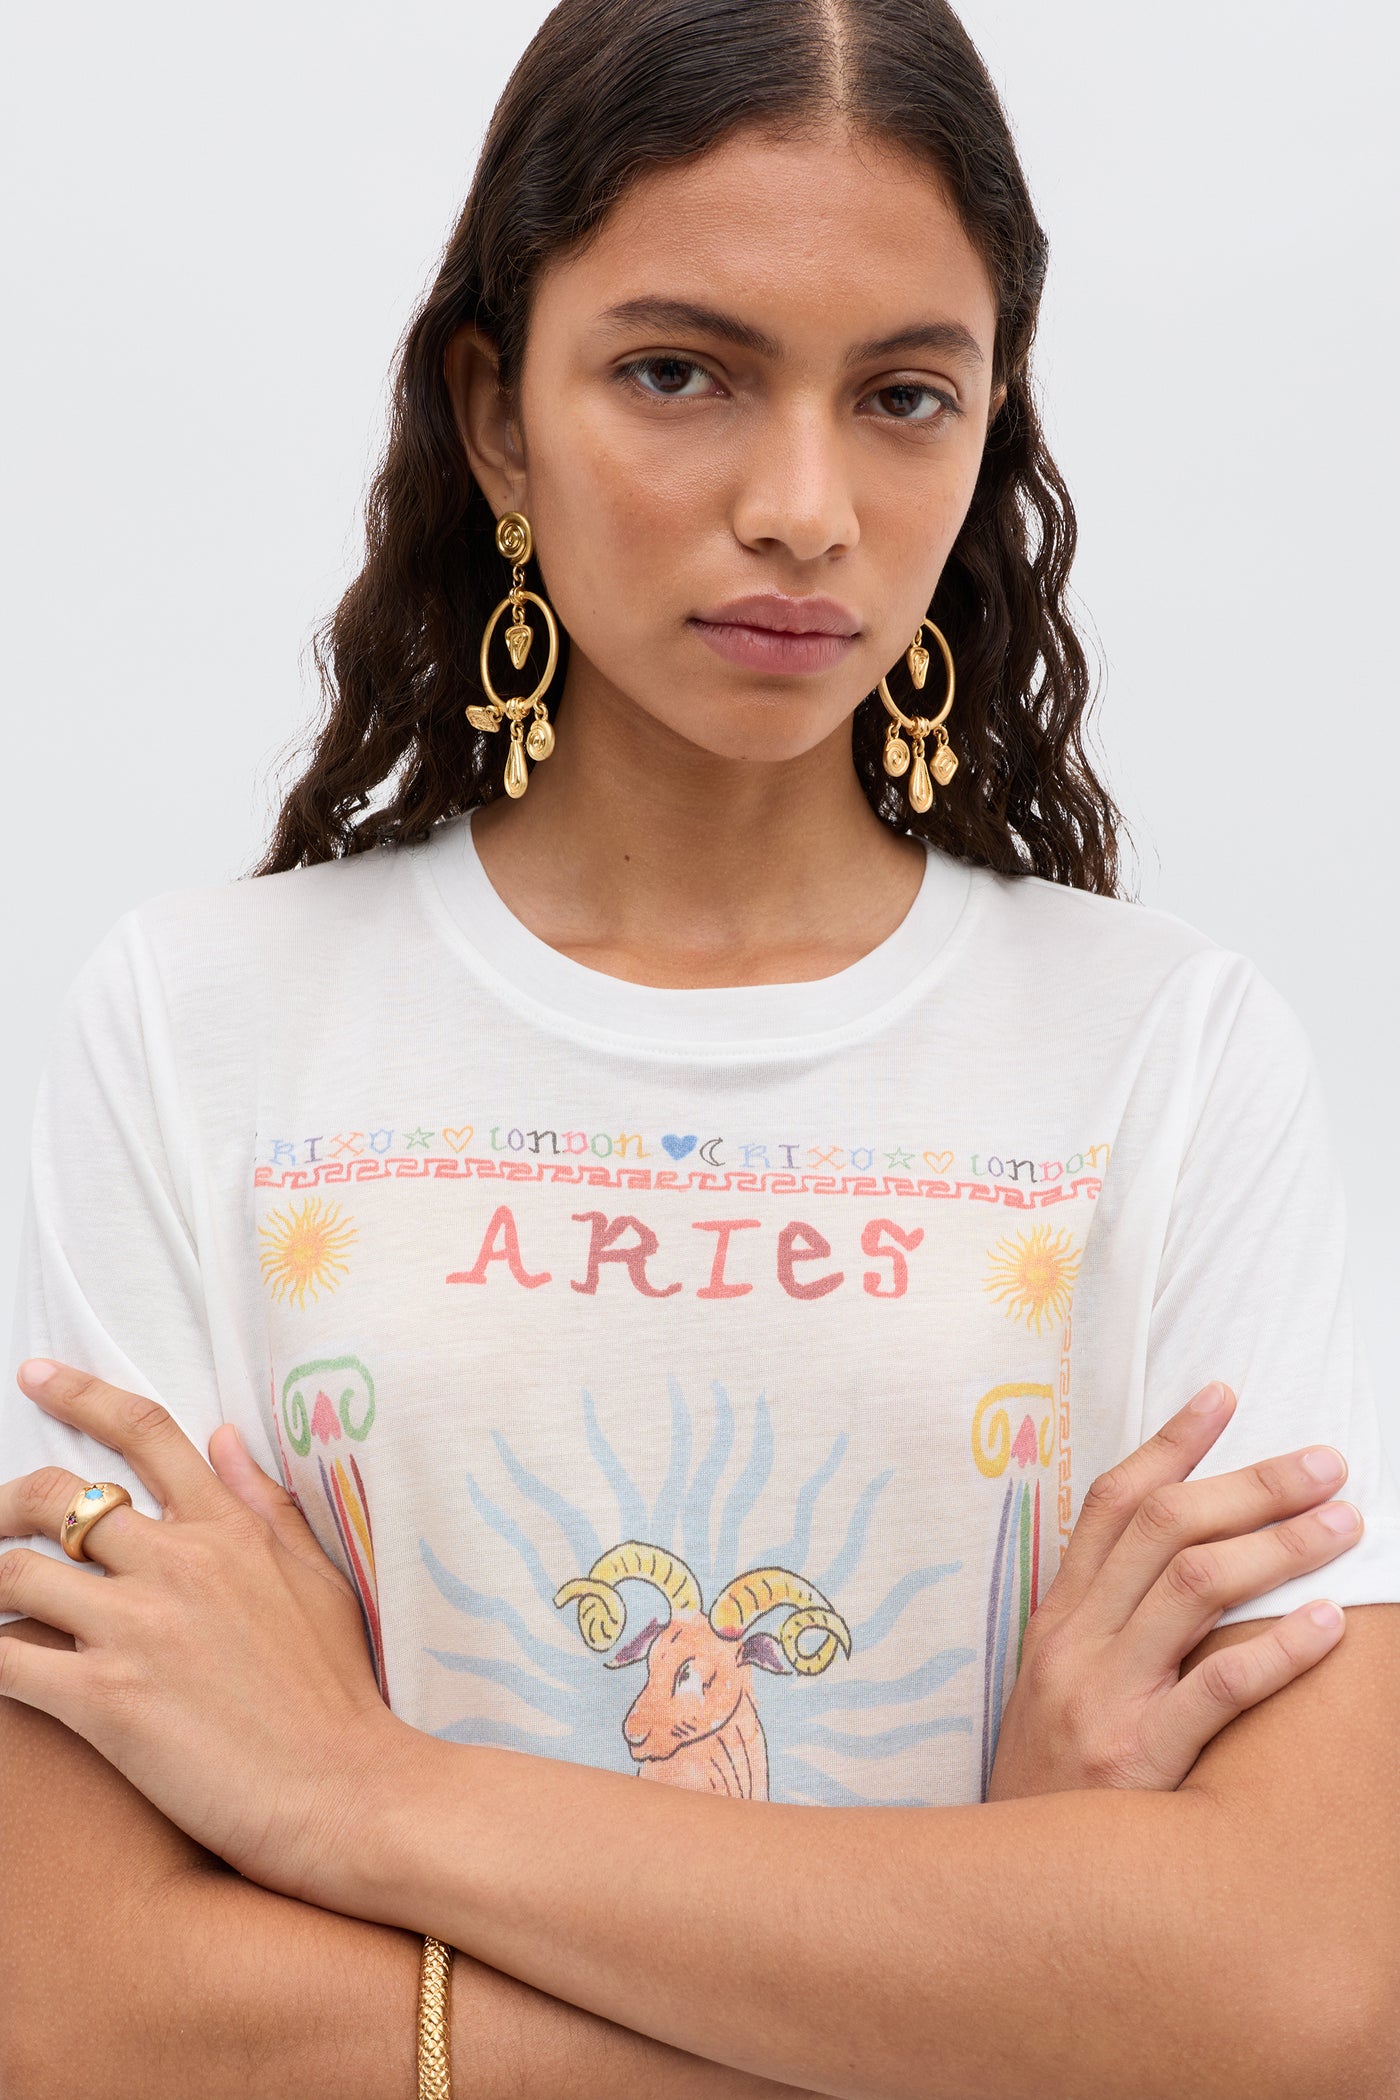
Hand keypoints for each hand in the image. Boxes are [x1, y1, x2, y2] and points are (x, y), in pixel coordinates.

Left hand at [0, 1359, 405, 1902]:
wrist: (345, 1790)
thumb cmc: (338, 1693)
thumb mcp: (318, 1580)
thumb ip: (265, 1506)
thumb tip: (223, 1438)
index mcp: (228, 1529)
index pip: (145, 1433)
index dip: (80, 1394)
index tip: (36, 1376)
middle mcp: (179, 1562)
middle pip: (57, 1497)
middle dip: (5, 1503)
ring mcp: (138, 1628)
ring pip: (15, 1574)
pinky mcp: (104, 1700)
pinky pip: (6, 1660)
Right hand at [986, 1381, 1362, 1800]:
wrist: (1011, 1890)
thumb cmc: (1054, 1785)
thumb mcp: (1059, 1688)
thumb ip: (1109, 1623)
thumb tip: (1188, 1561)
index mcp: (1058, 1617)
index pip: (1112, 1504)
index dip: (1170, 1444)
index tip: (1224, 1395)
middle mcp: (1076, 1642)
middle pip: (1166, 1530)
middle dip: (1251, 1483)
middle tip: (1325, 1462)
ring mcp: (1105, 1697)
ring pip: (1196, 1588)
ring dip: (1278, 1544)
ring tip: (1345, 1524)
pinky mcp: (1138, 1759)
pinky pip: (1218, 1688)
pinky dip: (1277, 1649)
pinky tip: (1325, 1626)